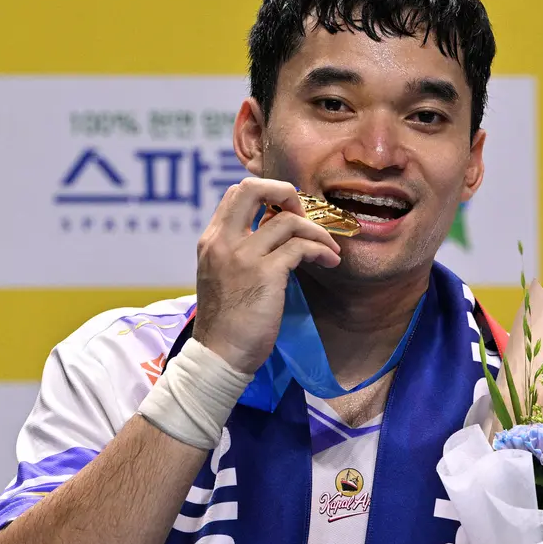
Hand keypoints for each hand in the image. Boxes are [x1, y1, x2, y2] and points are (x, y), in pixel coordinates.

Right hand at [192, 178, 341, 373]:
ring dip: (318, 232)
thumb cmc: (227, 320)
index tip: (290, 212)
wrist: (219, 355)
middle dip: (288, 193)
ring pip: (288, 220)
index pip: (238, 193)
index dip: (269, 193)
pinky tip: (330, 262)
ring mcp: (243, 256)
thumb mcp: (224, 275)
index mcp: (212, 240)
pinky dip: (322, 250)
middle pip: (254, 188)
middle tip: (307, 216)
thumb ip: (241, 249)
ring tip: (330, 250)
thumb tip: (274, 228)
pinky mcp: (265, 273)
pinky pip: (302, 246)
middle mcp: (223, 241)